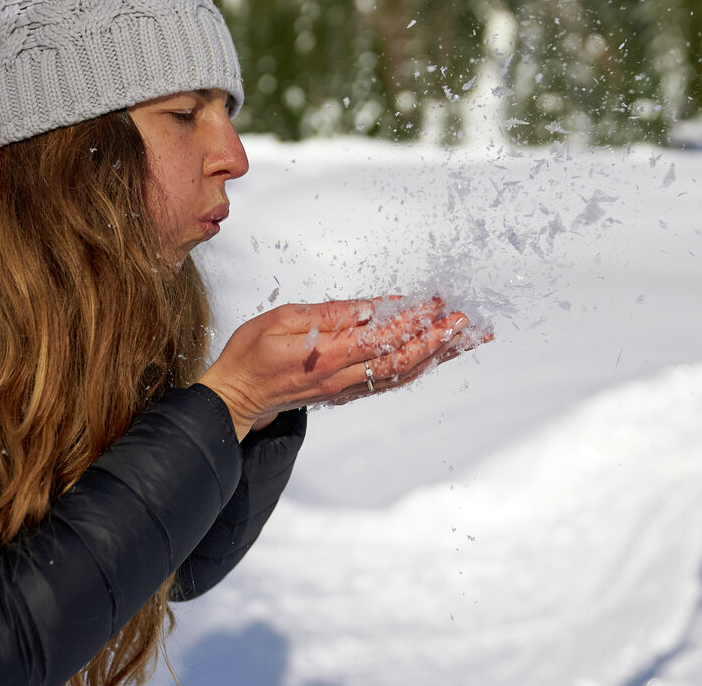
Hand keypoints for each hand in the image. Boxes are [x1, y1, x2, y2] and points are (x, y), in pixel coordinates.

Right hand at [198, 297, 491, 439]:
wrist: (236, 398)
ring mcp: (346, 389)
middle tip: (465, 320)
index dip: (413, 320)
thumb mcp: (282, 319)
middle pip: (402, 361)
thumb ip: (329, 315)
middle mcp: (343, 377)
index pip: (382, 337)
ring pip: (401, 374)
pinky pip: (388, 381)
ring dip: (435, 355)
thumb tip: (371, 308)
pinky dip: (415, 367)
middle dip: (437, 340)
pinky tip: (432, 355)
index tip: (436, 303)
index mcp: (327, 355)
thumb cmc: (251, 353)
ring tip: (464, 338)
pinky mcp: (345, 393)